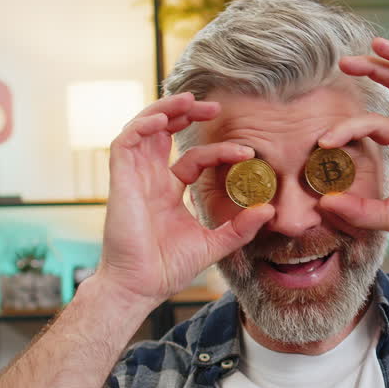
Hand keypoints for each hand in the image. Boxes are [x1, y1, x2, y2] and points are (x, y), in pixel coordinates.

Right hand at [97, 93, 274, 304]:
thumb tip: (268, 210)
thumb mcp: (213, 244)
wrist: (140, 286)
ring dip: (165, 110)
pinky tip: (163, 120)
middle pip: (165, 133)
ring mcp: (134, 178)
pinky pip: (125, 142)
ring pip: (144, 129)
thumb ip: (239, 228)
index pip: (193, 159)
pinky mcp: (120, 180)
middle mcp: (150, 180)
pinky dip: (142, 125)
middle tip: (216, 107)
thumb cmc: (167, 269)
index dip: (218, 150)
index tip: (248, 152)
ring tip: (190, 101)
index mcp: (168, 192)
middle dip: (187, 114)